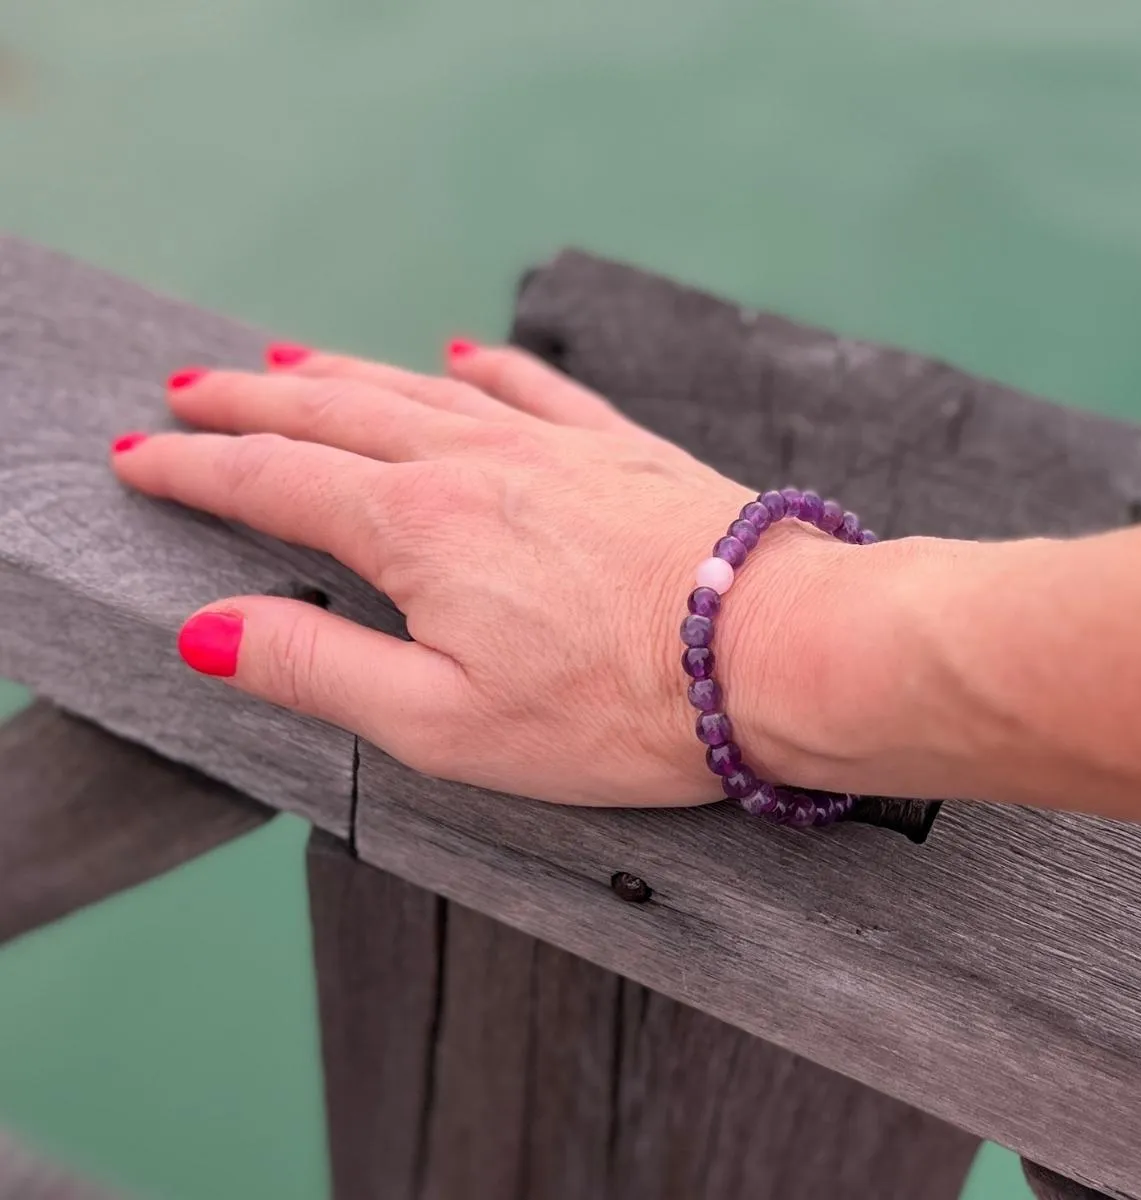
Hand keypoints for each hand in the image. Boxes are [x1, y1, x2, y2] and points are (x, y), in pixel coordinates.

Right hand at [110, 340, 852, 806]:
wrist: (775, 651)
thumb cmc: (617, 709)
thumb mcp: (441, 723)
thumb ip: (319, 668)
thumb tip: (211, 629)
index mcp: (416, 530)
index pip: (273, 483)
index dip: (197, 471)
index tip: (142, 460)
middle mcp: (474, 464)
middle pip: (332, 415)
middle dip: (249, 404)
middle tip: (190, 392)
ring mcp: (552, 447)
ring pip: (418, 390)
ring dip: (342, 374)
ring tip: (290, 362)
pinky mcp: (619, 451)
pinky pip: (533, 386)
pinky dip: (484, 365)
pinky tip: (461, 350)